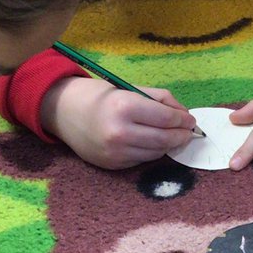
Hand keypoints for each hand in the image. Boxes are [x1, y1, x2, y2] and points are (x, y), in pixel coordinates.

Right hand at [40, 76, 196, 168]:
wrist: (63, 112)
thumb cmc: (99, 96)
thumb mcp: (129, 88)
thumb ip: (159, 99)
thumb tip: (184, 114)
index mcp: (125, 107)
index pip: (167, 118)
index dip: (183, 120)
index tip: (190, 119)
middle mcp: (120, 132)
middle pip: (165, 139)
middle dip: (182, 135)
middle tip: (189, 131)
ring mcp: (116, 152)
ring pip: (156, 153)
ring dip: (168, 145)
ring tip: (173, 136)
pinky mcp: (112, 164)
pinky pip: (141, 160)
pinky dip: (151, 152)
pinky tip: (151, 143)